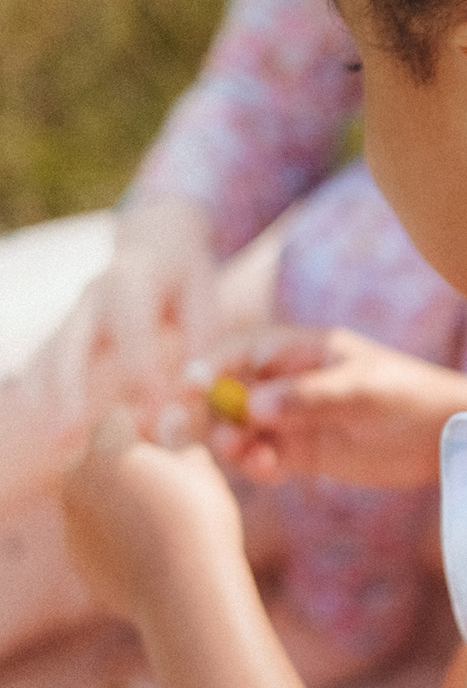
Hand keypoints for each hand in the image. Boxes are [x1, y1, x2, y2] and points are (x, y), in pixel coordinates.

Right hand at [1, 200, 216, 510]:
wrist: (153, 241)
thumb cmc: (186, 278)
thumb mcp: (204, 298)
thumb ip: (202, 340)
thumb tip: (194, 386)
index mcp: (131, 281)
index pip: (134, 332)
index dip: (144, 375)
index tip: (156, 418)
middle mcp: (93, 297)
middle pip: (72, 344)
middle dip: (69, 391)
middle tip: (70, 437)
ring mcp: (73, 314)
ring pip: (50, 358)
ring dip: (49, 402)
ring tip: (56, 446)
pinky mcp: (65, 331)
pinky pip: (43, 364)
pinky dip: (41, 397)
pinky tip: (47, 435)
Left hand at [61, 407, 245, 624]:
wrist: (185, 590)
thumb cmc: (200, 523)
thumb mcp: (203, 474)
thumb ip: (183, 453)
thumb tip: (179, 452)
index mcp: (107, 450)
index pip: (116, 420)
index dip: (142, 426)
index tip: (161, 441)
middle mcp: (78, 481)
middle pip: (91, 456)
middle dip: (117, 461)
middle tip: (154, 477)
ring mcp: (73, 522)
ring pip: (89, 498)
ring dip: (112, 499)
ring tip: (153, 518)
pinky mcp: (77, 557)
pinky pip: (92, 535)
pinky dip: (112, 536)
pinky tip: (146, 550)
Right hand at [197, 326, 466, 489]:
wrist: (449, 438)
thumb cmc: (412, 397)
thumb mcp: (363, 391)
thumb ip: (309, 396)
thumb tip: (253, 404)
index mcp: (302, 350)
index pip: (241, 351)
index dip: (211, 367)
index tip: (191, 389)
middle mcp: (290, 382)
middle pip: (231, 392)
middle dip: (209, 412)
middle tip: (193, 433)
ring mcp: (295, 419)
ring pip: (243, 429)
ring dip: (232, 442)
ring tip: (243, 456)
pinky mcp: (305, 453)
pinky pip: (265, 458)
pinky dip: (257, 466)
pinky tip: (267, 472)